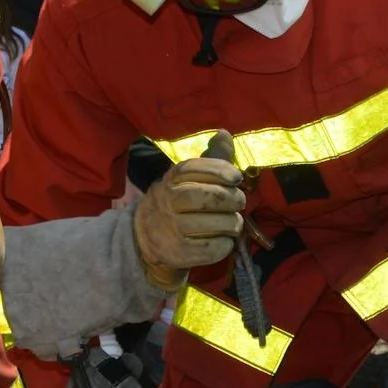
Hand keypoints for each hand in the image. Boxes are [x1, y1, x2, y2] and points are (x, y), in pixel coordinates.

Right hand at [132, 129, 246, 289]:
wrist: (148, 239)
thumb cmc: (179, 204)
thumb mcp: (189, 179)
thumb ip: (211, 159)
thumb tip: (225, 133)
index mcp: (171, 180)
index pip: (191, 169)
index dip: (217, 170)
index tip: (236, 177)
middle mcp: (167, 202)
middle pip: (203, 197)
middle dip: (229, 199)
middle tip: (239, 202)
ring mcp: (170, 229)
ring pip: (209, 224)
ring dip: (231, 224)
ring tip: (234, 223)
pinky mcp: (177, 253)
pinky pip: (210, 249)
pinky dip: (224, 245)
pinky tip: (225, 240)